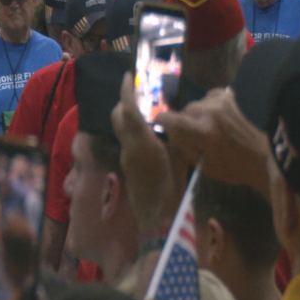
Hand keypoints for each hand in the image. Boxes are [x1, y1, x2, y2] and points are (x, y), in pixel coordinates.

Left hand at [110, 72, 180, 233]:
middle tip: (140, 95)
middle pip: (118, 117)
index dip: (126, 91)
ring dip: (129, 118)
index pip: (127, 110)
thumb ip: (173, 137)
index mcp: (142, 143)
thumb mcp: (181, 160)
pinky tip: (150, 136)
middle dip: (124, 103)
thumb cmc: (175, 191)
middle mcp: (129, 148)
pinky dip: (133, 133)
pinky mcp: (127, 168)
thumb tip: (170, 119)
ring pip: (121, 130)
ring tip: (149, 114)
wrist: (159, 222)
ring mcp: (125, 159)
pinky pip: (127, 142)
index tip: (127, 77)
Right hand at [155, 87, 271, 197]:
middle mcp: (211, 114)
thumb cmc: (231, 168)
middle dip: (182, 123)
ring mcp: (220, 103)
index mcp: (204, 133)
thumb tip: (167, 132)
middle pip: (182, 112)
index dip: (160, 122)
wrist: (261, 158)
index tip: (159, 126)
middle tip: (191, 136)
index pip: (170, 119)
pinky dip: (207, 106)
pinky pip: (206, 97)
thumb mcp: (202, 165)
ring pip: (193, 105)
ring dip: (195, 116)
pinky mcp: (228, 98)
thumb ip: (182, 147)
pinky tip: (214, 116)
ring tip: (205, 128)